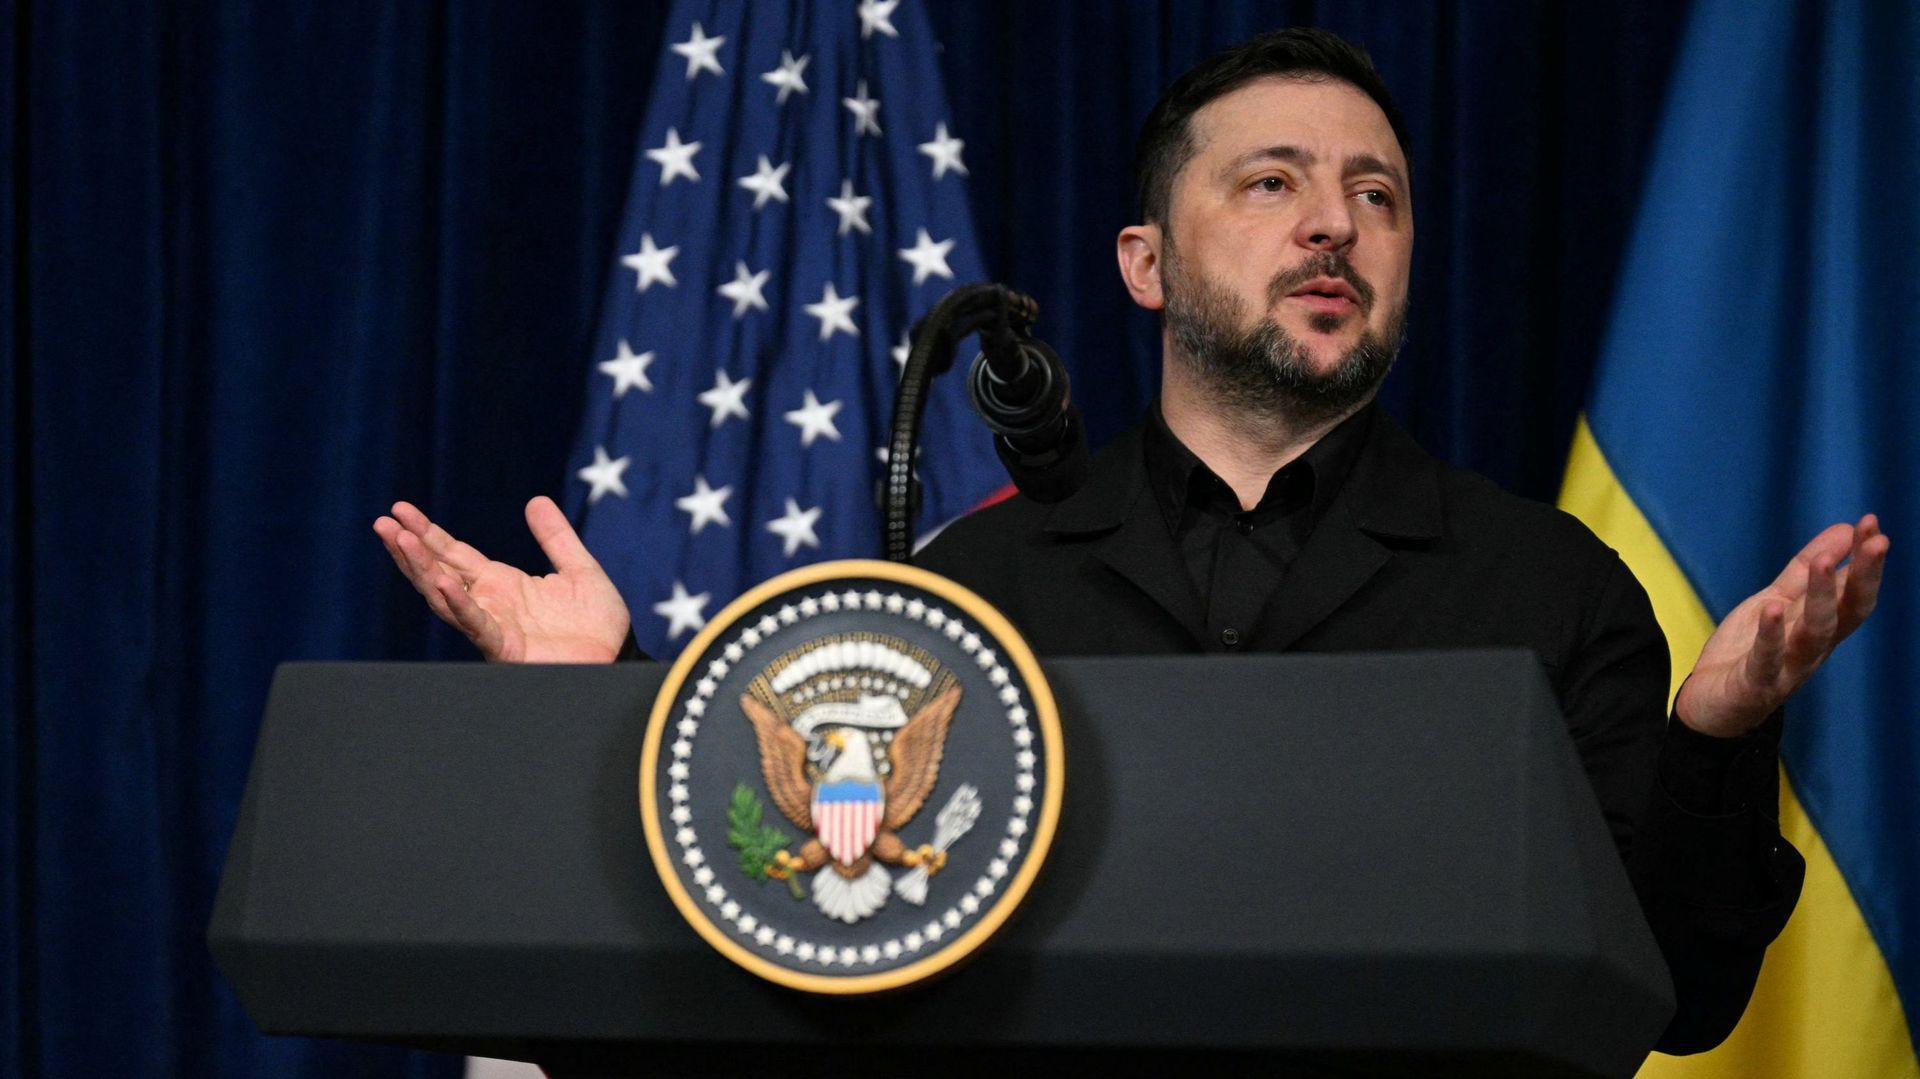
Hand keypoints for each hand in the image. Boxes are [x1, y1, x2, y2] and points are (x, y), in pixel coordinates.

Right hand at [372, 496, 630, 662]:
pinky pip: (476, 624)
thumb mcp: (578, 569)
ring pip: (445, 596)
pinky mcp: (505, 647)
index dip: (428, 533)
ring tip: (400, 541)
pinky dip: (459, 603)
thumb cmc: (598, 623)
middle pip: (439, 571)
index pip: (454, 554)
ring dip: (422, 569)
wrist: (617, 657)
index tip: (400, 510)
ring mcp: (493, 625)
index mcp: (501, 584)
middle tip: (383, 523)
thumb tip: (536, 500)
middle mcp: (489, 603)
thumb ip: (556, 537)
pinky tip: (442, 582)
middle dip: (410, 548)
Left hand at [1675, 514, 1888, 737]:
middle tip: (1876, 541)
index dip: (1866, 561)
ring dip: (1821, 597)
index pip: (1853, 592)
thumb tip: (1844, 531)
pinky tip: (1773, 608)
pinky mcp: (1757, 684)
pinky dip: (1772, 635)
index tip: (1873, 524)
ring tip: (1822, 563)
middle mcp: (1813, 648)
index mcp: (1821, 627)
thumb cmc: (1749, 651)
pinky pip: (1768, 659)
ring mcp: (1788, 667)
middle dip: (1863, 577)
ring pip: (1814, 633)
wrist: (1712, 706)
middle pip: (1846, 612)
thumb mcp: (1776, 601)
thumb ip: (1805, 572)